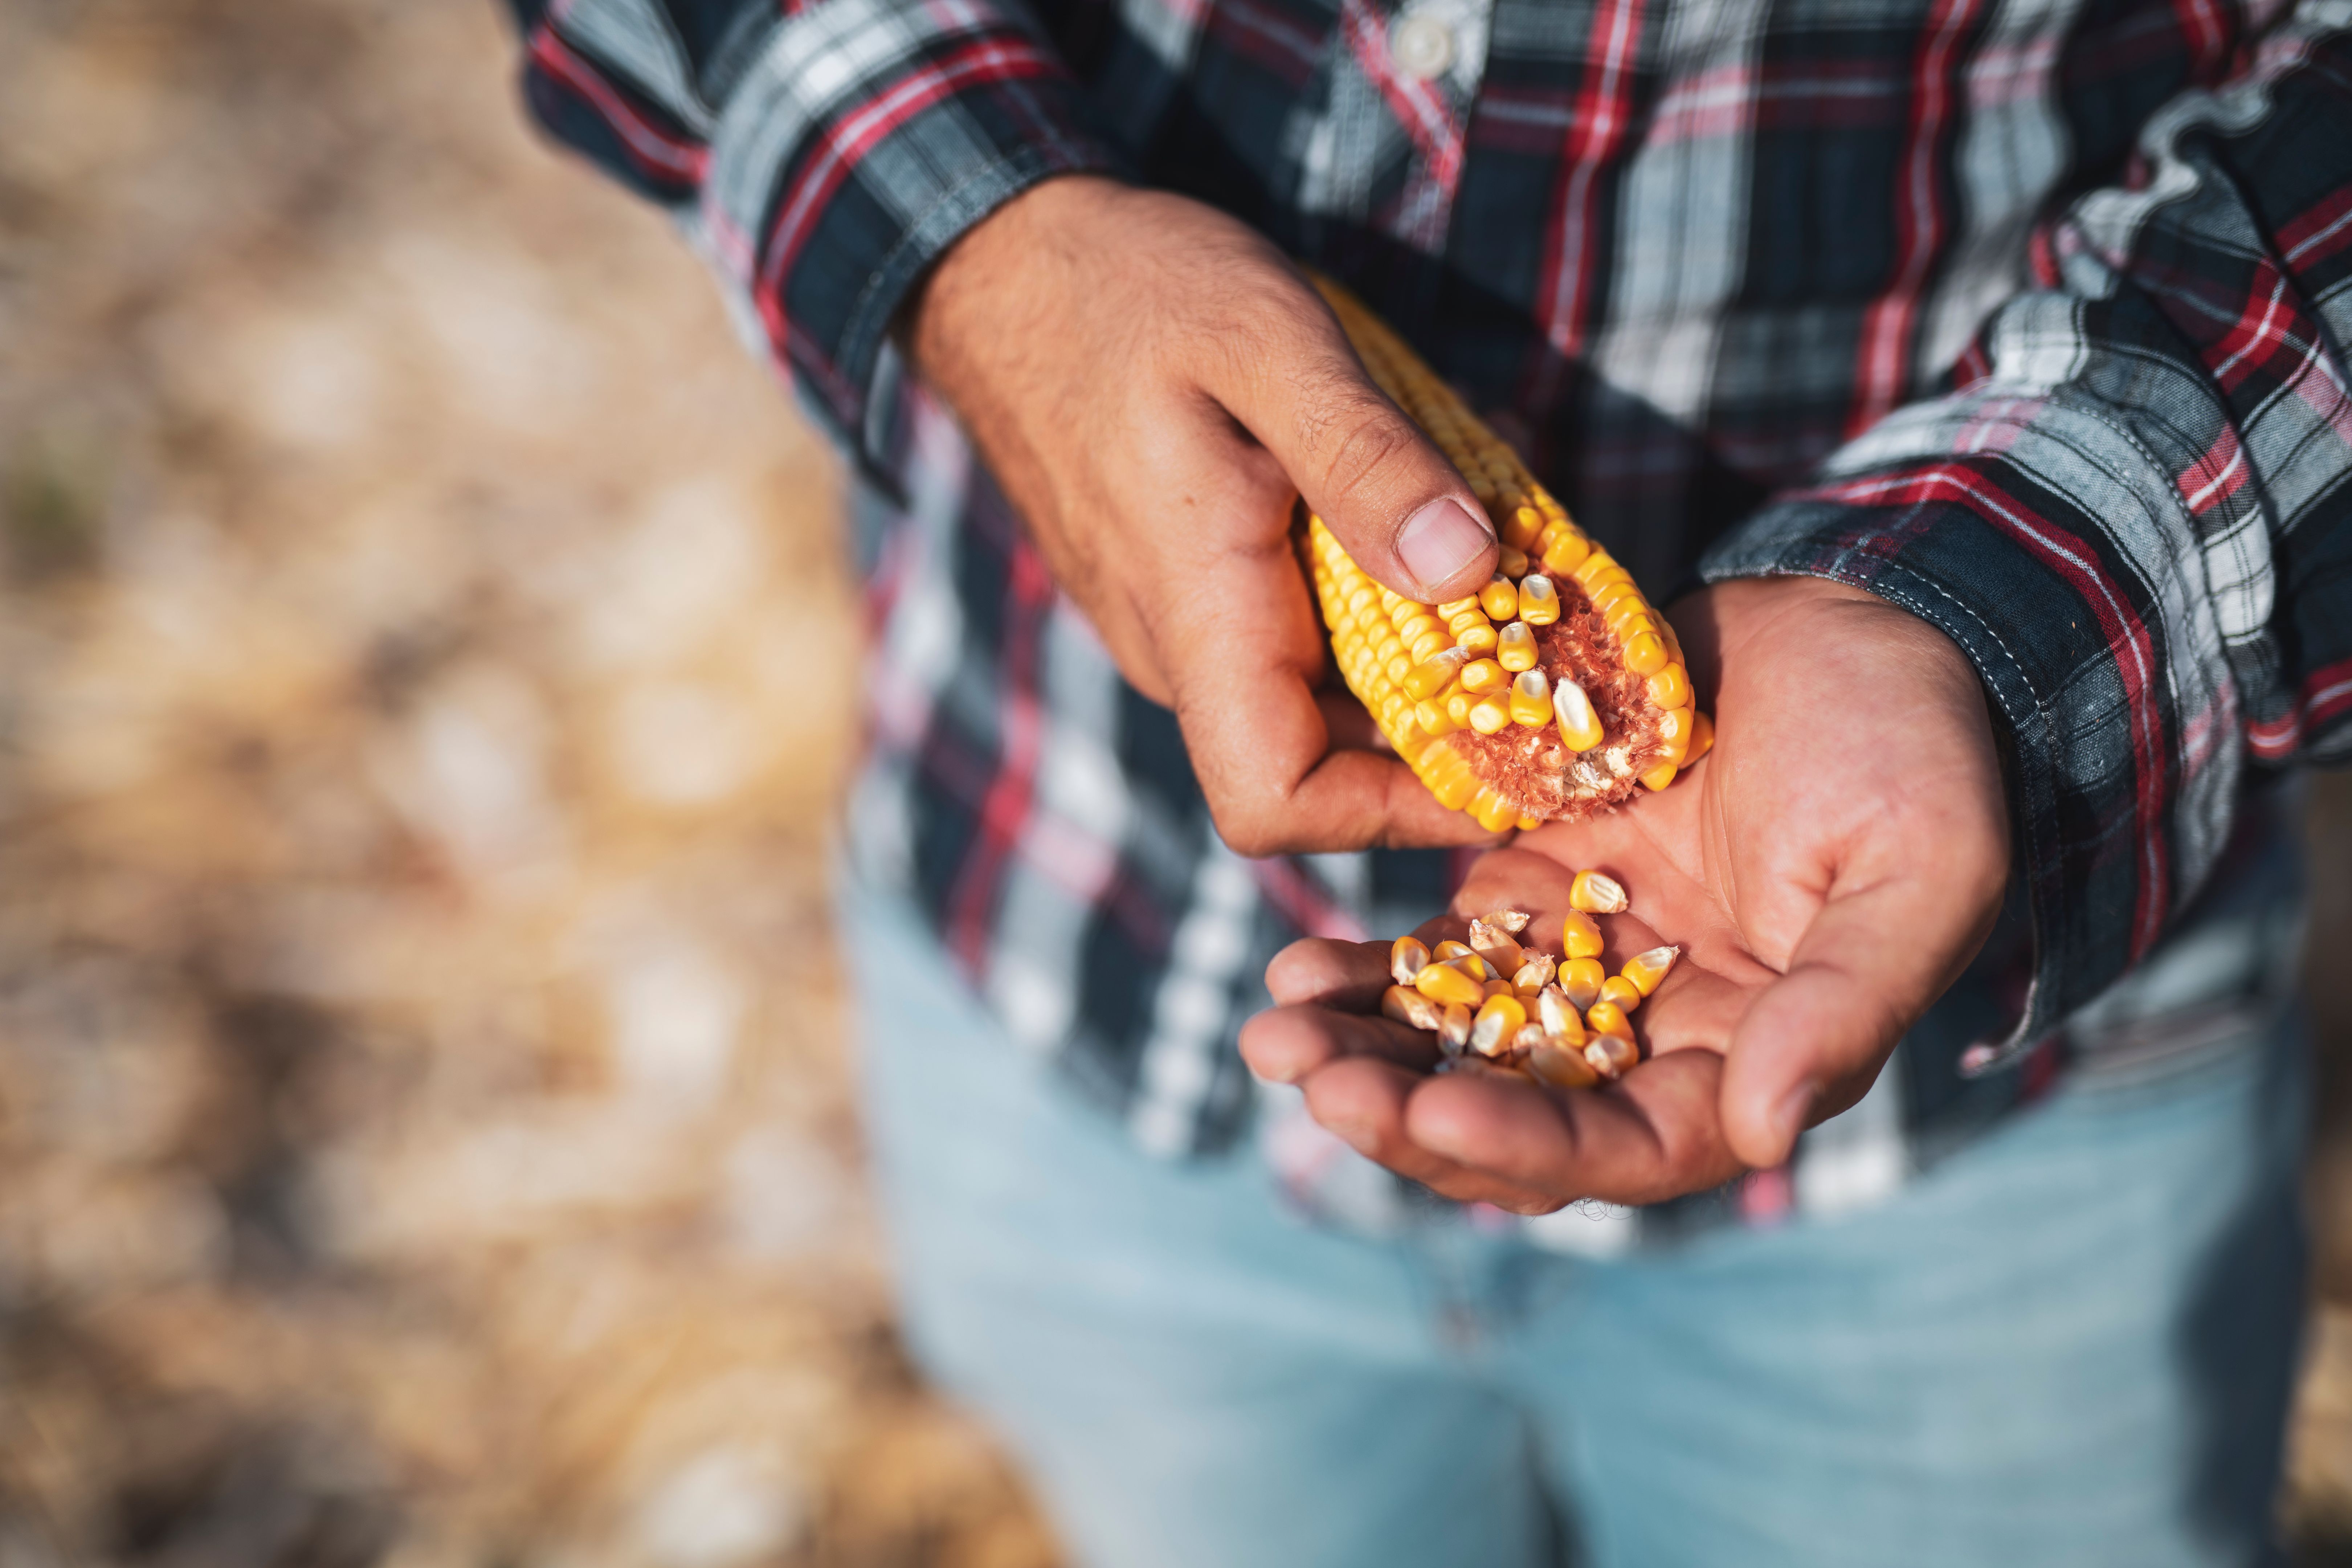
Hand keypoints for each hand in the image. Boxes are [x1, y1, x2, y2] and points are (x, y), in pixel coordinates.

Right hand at [908, 175, 1501, 853]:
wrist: (1006, 262)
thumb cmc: (1127, 290)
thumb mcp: (1266, 338)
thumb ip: (1364, 458)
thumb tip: (1469, 567)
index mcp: (1197, 617)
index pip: (1275, 804)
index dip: (1398, 813)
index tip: (1515, 763)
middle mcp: (1183, 651)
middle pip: (1328, 762)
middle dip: (1451, 725)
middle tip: (1564, 649)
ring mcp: (1183, 625)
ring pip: (1320, 696)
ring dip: (1425, 654)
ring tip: (1508, 565)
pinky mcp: (1190, 587)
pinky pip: (1296, 634)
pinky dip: (1379, 603)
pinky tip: (1427, 519)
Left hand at [1239, 576, 2009, 1208]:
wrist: (1859, 624)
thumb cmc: (1914, 750)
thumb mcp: (1915, 871)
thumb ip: (1845, 1005)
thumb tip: (1764, 1136)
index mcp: (1754, 1060)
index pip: (1624, 1146)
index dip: (1523, 1142)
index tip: (1427, 1111)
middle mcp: (1657, 1035)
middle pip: (1514, 1112)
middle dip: (1404, 1108)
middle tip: (1301, 1074)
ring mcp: (1586, 965)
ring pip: (1457, 1045)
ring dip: (1364, 1051)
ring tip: (1273, 1027)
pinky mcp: (1534, 887)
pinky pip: (1440, 955)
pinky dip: (1370, 971)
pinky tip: (1294, 968)